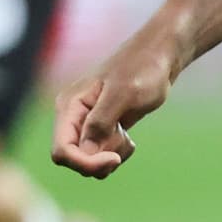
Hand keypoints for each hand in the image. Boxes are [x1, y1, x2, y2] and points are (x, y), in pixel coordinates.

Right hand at [51, 36, 178, 177]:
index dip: (85, 162)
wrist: (159, 58)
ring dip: (111, 155)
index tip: (115, 158)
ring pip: (89, 161)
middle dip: (99, 160)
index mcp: (70, 106)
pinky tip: (128, 136)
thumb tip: (85, 151)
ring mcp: (86, 124)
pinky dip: (117, 153)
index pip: (62, 151)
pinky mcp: (100, 130)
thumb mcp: (124, 94)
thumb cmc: (143, 69)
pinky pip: (101, 156)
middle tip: (126, 143)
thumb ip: (101, 122)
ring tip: (127, 134)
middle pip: (74, 159)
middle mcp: (72, 117)